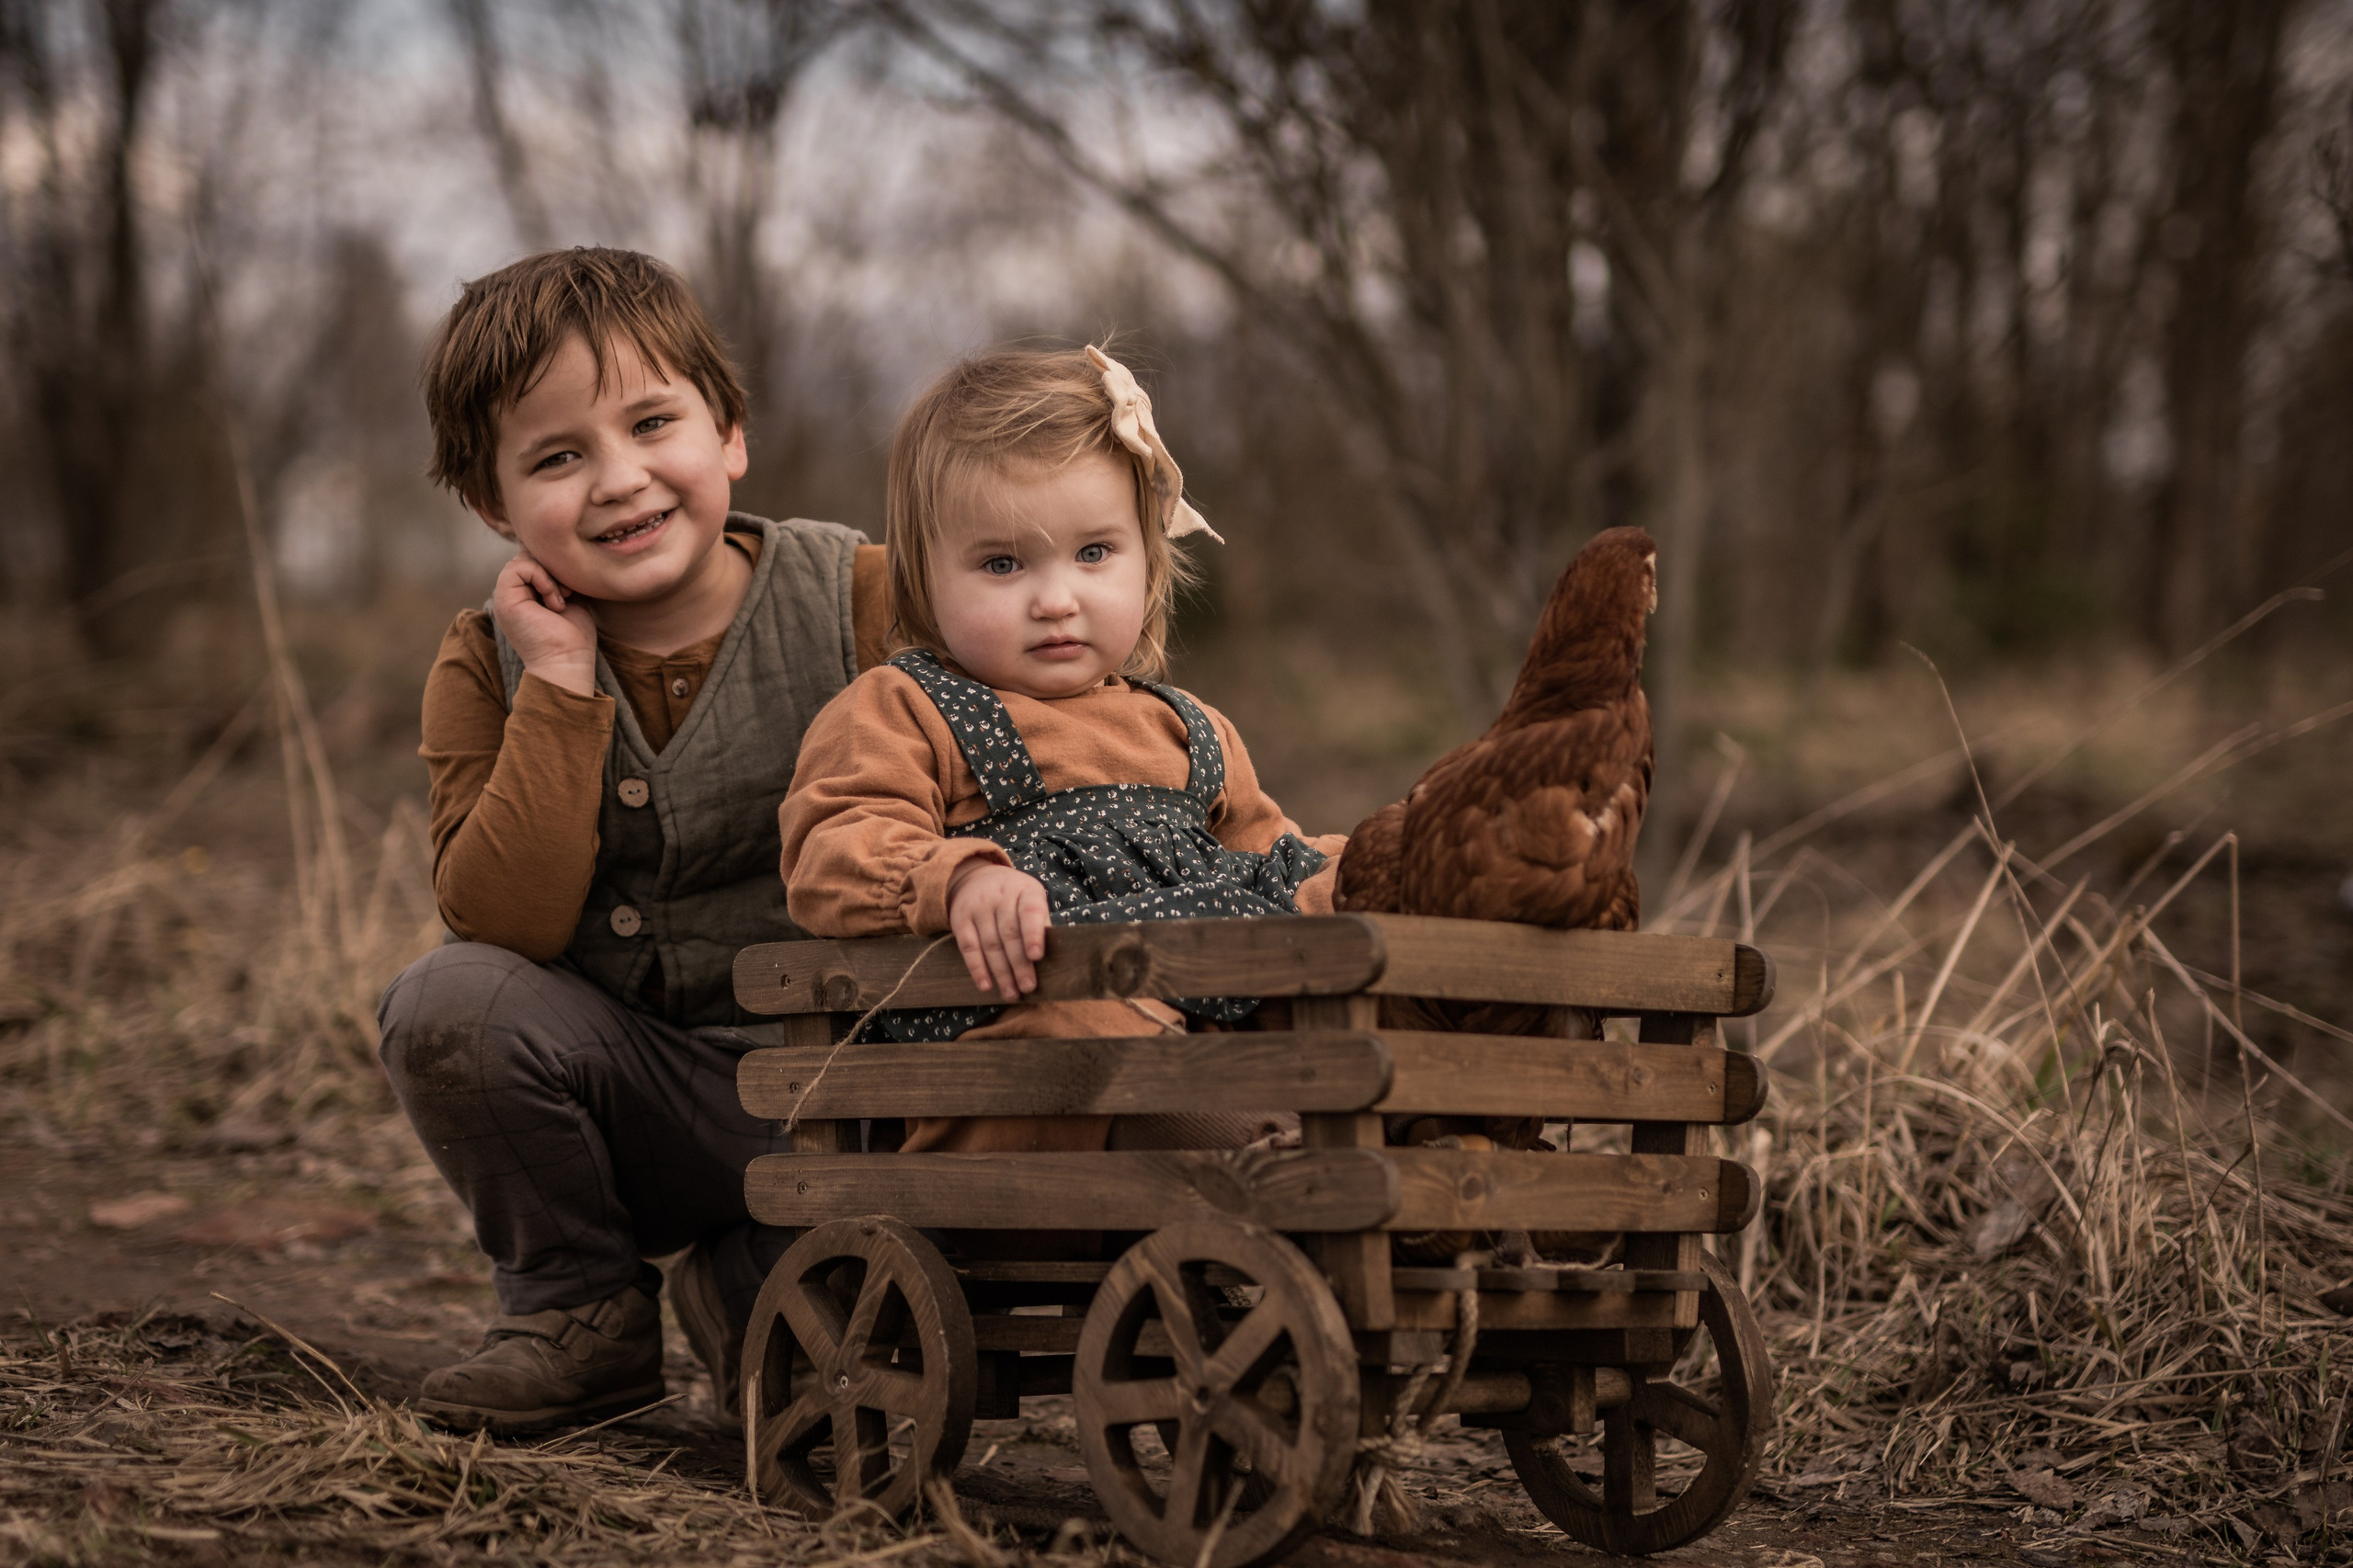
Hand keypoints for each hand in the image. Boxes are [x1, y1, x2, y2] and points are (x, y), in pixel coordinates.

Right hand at [490, 549, 597, 695]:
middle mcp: (513, 594)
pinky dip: (541, 577)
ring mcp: (506, 596)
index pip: (536, 559)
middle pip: (530, 555)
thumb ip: (560, 576)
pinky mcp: (504, 598)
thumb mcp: (570, 597)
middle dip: (554, 567)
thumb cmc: (573, 637)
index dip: (556, 564)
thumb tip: (563, 553)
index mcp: (525, 595)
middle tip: (569, 592)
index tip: (572, 589)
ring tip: (561, 598)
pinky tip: (553, 600)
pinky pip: (518, 567)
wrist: (567, 662)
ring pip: (523, 558)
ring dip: (549, 575)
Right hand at [947, 861, 1049, 996]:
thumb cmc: (1014, 898)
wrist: (975, 877)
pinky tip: (986, 985)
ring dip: (1001, 973)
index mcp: (1025, 891)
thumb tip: (1053, 959)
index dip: (1033, 934)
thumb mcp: (1031, 899)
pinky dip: (977, 968)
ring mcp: (978, 907)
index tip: (1036, 956)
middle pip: (1010, 934)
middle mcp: (1000, 896)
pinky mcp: (960, 919)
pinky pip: (968, 947)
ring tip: (1011, 993)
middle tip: (1028, 987)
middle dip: (1019, 964)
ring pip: (990, 944)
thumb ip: (1040, 923)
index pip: (1030, 912)